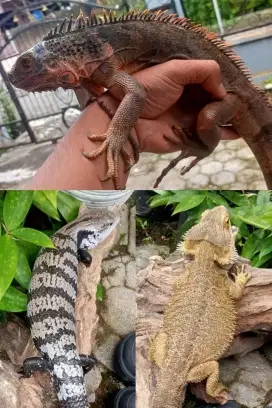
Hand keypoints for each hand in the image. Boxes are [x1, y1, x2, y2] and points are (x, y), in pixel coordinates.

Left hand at [76, 59, 238, 154]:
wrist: (129, 119)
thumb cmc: (148, 90)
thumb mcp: (175, 69)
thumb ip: (204, 71)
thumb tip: (223, 91)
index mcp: (190, 83)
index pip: (215, 84)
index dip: (223, 87)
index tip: (228, 91)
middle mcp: (194, 102)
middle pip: (220, 103)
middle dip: (228, 105)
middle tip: (229, 107)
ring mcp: (193, 121)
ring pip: (219, 121)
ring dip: (224, 120)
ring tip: (220, 118)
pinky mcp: (190, 139)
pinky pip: (210, 138)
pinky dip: (221, 135)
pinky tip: (234, 132)